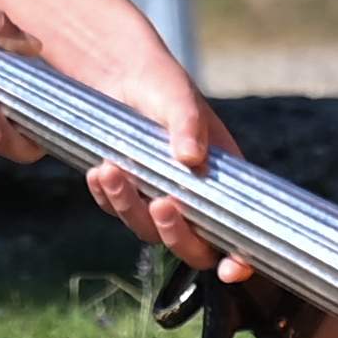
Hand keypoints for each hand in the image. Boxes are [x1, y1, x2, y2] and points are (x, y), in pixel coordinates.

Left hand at [35, 10, 259, 287]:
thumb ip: (188, 123)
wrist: (116, 69)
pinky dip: (106, 196)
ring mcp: (158, 195)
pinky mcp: (126, 190)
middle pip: (192, 244)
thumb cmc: (160, 81)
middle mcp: (194, 196)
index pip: (238, 232)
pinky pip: (116, 208)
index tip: (232, 268)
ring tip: (110, 171)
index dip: (239, 258)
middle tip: (162, 203)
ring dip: (129, 207)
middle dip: (176, 234)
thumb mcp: (177, 96)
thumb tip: (191, 158)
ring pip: (147, 228)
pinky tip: (98, 172)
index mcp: (222, 179)